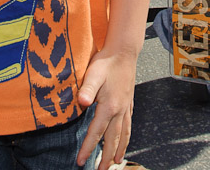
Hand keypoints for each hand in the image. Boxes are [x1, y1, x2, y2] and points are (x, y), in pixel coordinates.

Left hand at [76, 50, 135, 168]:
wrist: (124, 51)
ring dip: (119, 149)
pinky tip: (125, 138)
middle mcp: (119, 110)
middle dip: (106, 157)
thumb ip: (87, 88)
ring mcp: (126, 106)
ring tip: (117, 162)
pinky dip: (126, 136)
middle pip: (113, 139)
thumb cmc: (106, 62)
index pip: (96, 132)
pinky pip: (128, 124)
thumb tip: (82, 102)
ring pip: (123, 134)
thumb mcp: (93, 73)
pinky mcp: (129, 101)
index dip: (88, 148)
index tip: (81, 162)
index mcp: (109, 106)